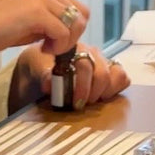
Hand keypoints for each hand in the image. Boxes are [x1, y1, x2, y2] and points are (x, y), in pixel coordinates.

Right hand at [0, 0, 88, 58]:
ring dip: (65, 42)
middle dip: (73, 37)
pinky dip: (57, 46)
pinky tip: (42, 48)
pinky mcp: (37, 12)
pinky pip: (63, 32)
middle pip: (83, 15)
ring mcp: (43, 0)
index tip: (56, 42)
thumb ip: (51, 23)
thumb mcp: (32, 23)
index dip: (73, 30)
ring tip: (47, 48)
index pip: (80, 9)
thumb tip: (67, 35)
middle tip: (54, 47)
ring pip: (76, 24)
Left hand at [11, 43, 130, 111]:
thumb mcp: (33, 70)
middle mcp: (89, 53)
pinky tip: (103, 97)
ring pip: (116, 73)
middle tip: (81, 105)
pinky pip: (121, 77)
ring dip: (105, 91)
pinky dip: (116, 88)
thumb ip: (42, 75)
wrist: (35, 74)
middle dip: (93, 92)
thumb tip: (51, 83)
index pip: (85, 65)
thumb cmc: (35, 70)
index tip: (75, 103)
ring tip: (92, 101)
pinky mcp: (108, 74)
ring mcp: (100, 62)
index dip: (82, 86)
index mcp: (72, 49)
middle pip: (102, 72)